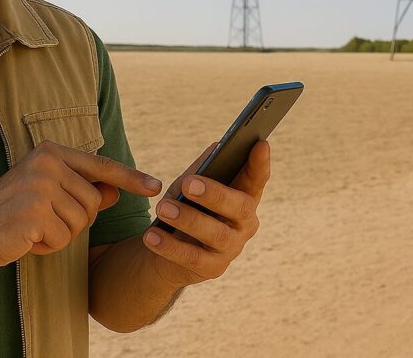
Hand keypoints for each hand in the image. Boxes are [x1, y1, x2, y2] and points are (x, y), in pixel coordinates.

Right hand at [0, 140, 162, 267]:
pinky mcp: (34, 212)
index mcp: (51, 152)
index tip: (155, 187)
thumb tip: (114, 191)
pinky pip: (61, 239)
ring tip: (32, 228)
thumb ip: (81, 190)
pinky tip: (25, 238)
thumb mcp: (47, 194)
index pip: (100, 166)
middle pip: (93, 202)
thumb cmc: (10, 213)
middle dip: (74, 220)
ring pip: (79, 223)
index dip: (130, 178)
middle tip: (41, 220)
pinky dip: (46, 246)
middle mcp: (47, 163)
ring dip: (59, 235)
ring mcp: (40, 186)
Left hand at [142, 139, 270, 287]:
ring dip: (188, 219)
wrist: (166, 250)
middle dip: (215, 194)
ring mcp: (231, 248)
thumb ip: (202, 169)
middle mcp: (245, 224)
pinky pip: (193, 258)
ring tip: (163, 208)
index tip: (260, 144)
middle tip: (188, 183)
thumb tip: (217, 146)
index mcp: (244, 197)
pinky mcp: (213, 268)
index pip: (257, 180)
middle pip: (240, 207)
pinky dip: (170, 246)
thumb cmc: (186, 208)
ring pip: (215, 233)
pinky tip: (152, 236)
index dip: (261, 164)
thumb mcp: (190, 186)